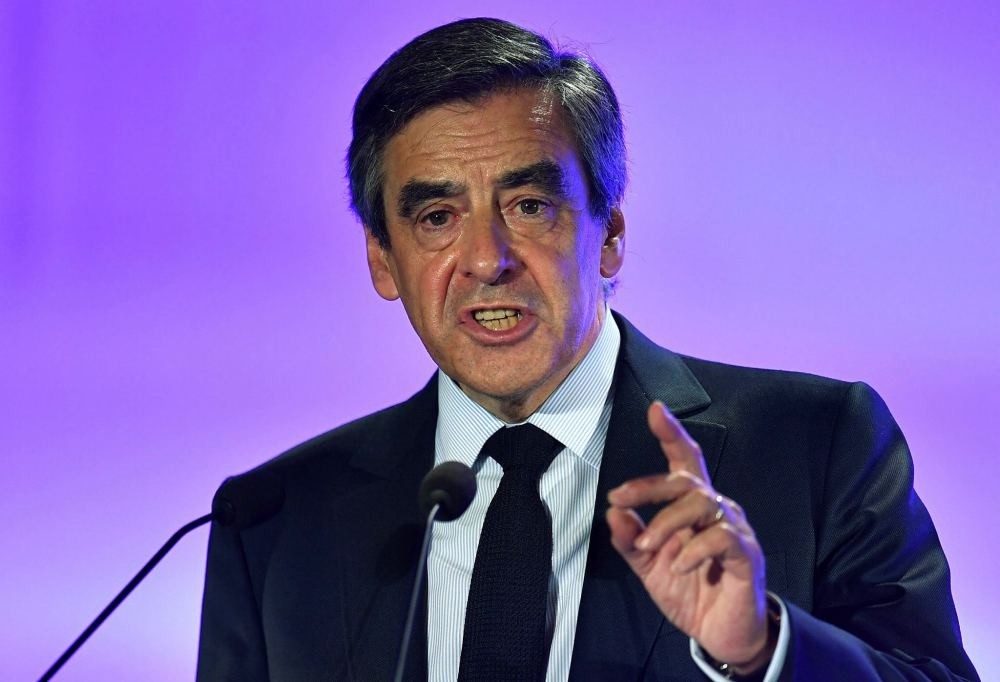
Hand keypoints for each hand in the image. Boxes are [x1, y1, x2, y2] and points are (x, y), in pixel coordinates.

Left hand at [606, 402, 774, 673]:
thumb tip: (612, 513)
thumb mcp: (648, 567)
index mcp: (692, 508)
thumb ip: (630, 540)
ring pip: (701, 503)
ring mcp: (735, 529)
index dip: (672, 434)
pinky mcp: (747, 554)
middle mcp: (717, 509)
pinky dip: (694, 548)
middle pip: (687, 480)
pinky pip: (721, 537)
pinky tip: (680, 564)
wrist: (721, 634)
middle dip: (649, 487)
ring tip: (649, 548)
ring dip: (666, 523)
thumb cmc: (689, 591)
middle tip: (619, 498)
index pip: (685, 461)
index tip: (655, 409)